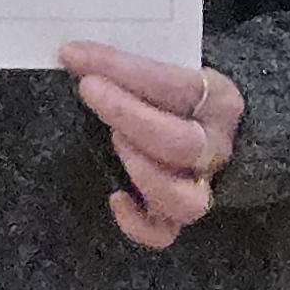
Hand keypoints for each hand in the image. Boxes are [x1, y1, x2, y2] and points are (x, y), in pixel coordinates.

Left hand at [60, 43, 243, 251]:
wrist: (204, 123)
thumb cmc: (174, 92)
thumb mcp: (164, 69)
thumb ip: (128, 66)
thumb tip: (72, 54)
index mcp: (217, 99)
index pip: (175, 85)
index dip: (123, 69)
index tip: (75, 54)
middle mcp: (214, 147)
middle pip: (182, 144)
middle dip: (131, 116)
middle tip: (91, 92)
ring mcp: (200, 186)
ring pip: (186, 201)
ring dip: (146, 175)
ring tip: (115, 143)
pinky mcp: (177, 216)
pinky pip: (164, 234)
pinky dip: (137, 224)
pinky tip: (114, 197)